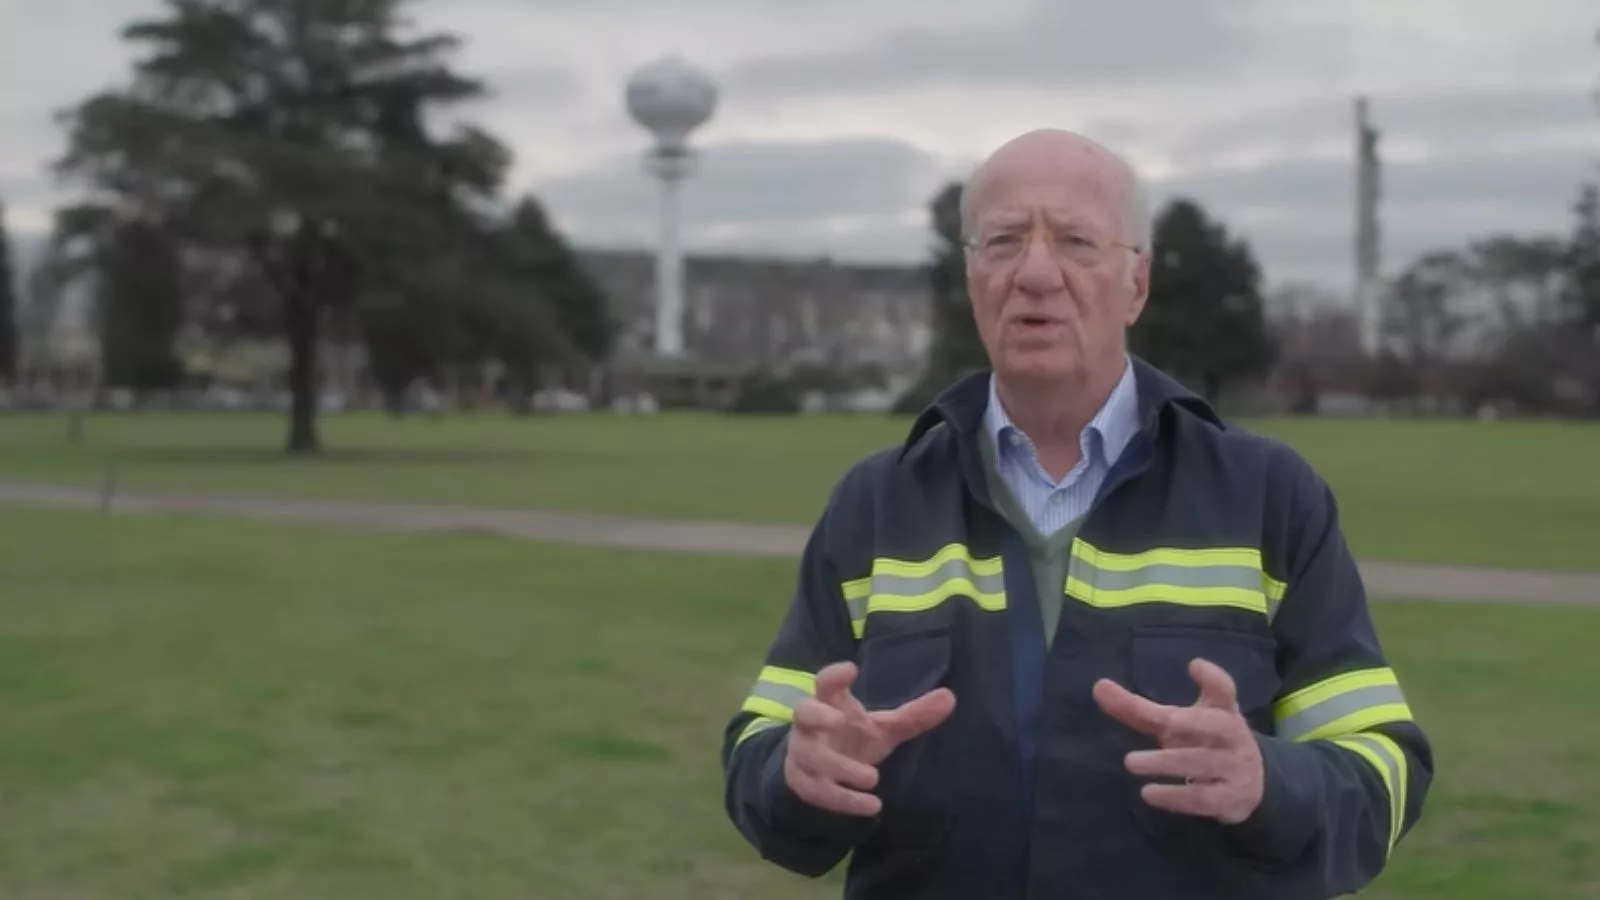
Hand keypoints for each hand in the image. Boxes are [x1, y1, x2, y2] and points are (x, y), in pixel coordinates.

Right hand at [782, 661, 955, 816]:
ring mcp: (802, 754)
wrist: (821, 773)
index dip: (834, 675)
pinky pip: (818, 791)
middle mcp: (811, 725)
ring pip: (810, 757)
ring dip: (840, 767)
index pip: (826, 683)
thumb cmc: (854, 740)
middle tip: (839, 720)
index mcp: (831, 703)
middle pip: (803, 713)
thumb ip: (914, 716)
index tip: (851, 668)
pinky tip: (872, 805)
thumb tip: (950, 697)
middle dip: (817, 715)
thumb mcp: (884, 728)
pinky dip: (844, 799)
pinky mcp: (803, 782)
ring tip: (873, 778)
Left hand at [1092, 658, 1264, 824]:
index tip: (1195, 666)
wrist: (1250, 785)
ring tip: (1130, 763)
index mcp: (1222, 711)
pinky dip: (1175, 797)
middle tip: (1155, 723)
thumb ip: (1139, 709)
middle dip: (1181, 722)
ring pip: (1202, 763)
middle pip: (1211, 724)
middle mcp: (1233, 736)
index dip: (1212, 678)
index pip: (1224, 690)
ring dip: (1166, 763)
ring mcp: (1235, 768)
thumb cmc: (1205, 742)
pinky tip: (1148, 793)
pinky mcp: (1230, 799)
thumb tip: (1098, 687)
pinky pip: (1203, 798)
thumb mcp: (1178, 723)